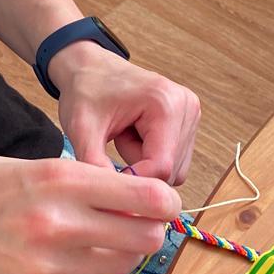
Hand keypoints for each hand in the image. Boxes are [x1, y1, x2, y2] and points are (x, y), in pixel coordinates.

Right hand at [0, 155, 180, 273]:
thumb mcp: (36, 163)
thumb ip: (85, 182)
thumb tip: (134, 198)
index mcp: (60, 180)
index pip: (145, 198)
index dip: (164, 201)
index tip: (162, 201)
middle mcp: (57, 223)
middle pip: (142, 239)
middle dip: (149, 231)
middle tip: (138, 222)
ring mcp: (44, 264)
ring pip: (118, 269)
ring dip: (121, 255)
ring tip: (100, 238)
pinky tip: (69, 256)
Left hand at [51, 42, 201, 184]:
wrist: (90, 67)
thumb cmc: (86, 91)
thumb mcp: (82, 129)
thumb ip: (95, 167)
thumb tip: (110, 206)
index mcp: (165, 103)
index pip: (161, 167)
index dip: (133, 180)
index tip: (107, 172)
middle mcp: (187, 106)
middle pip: (170, 171)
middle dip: (139, 167)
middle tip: (115, 140)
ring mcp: (191, 113)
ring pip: (175, 170)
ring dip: (145, 163)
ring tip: (124, 135)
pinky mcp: (189, 120)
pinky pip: (176, 160)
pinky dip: (152, 156)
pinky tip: (134, 134)